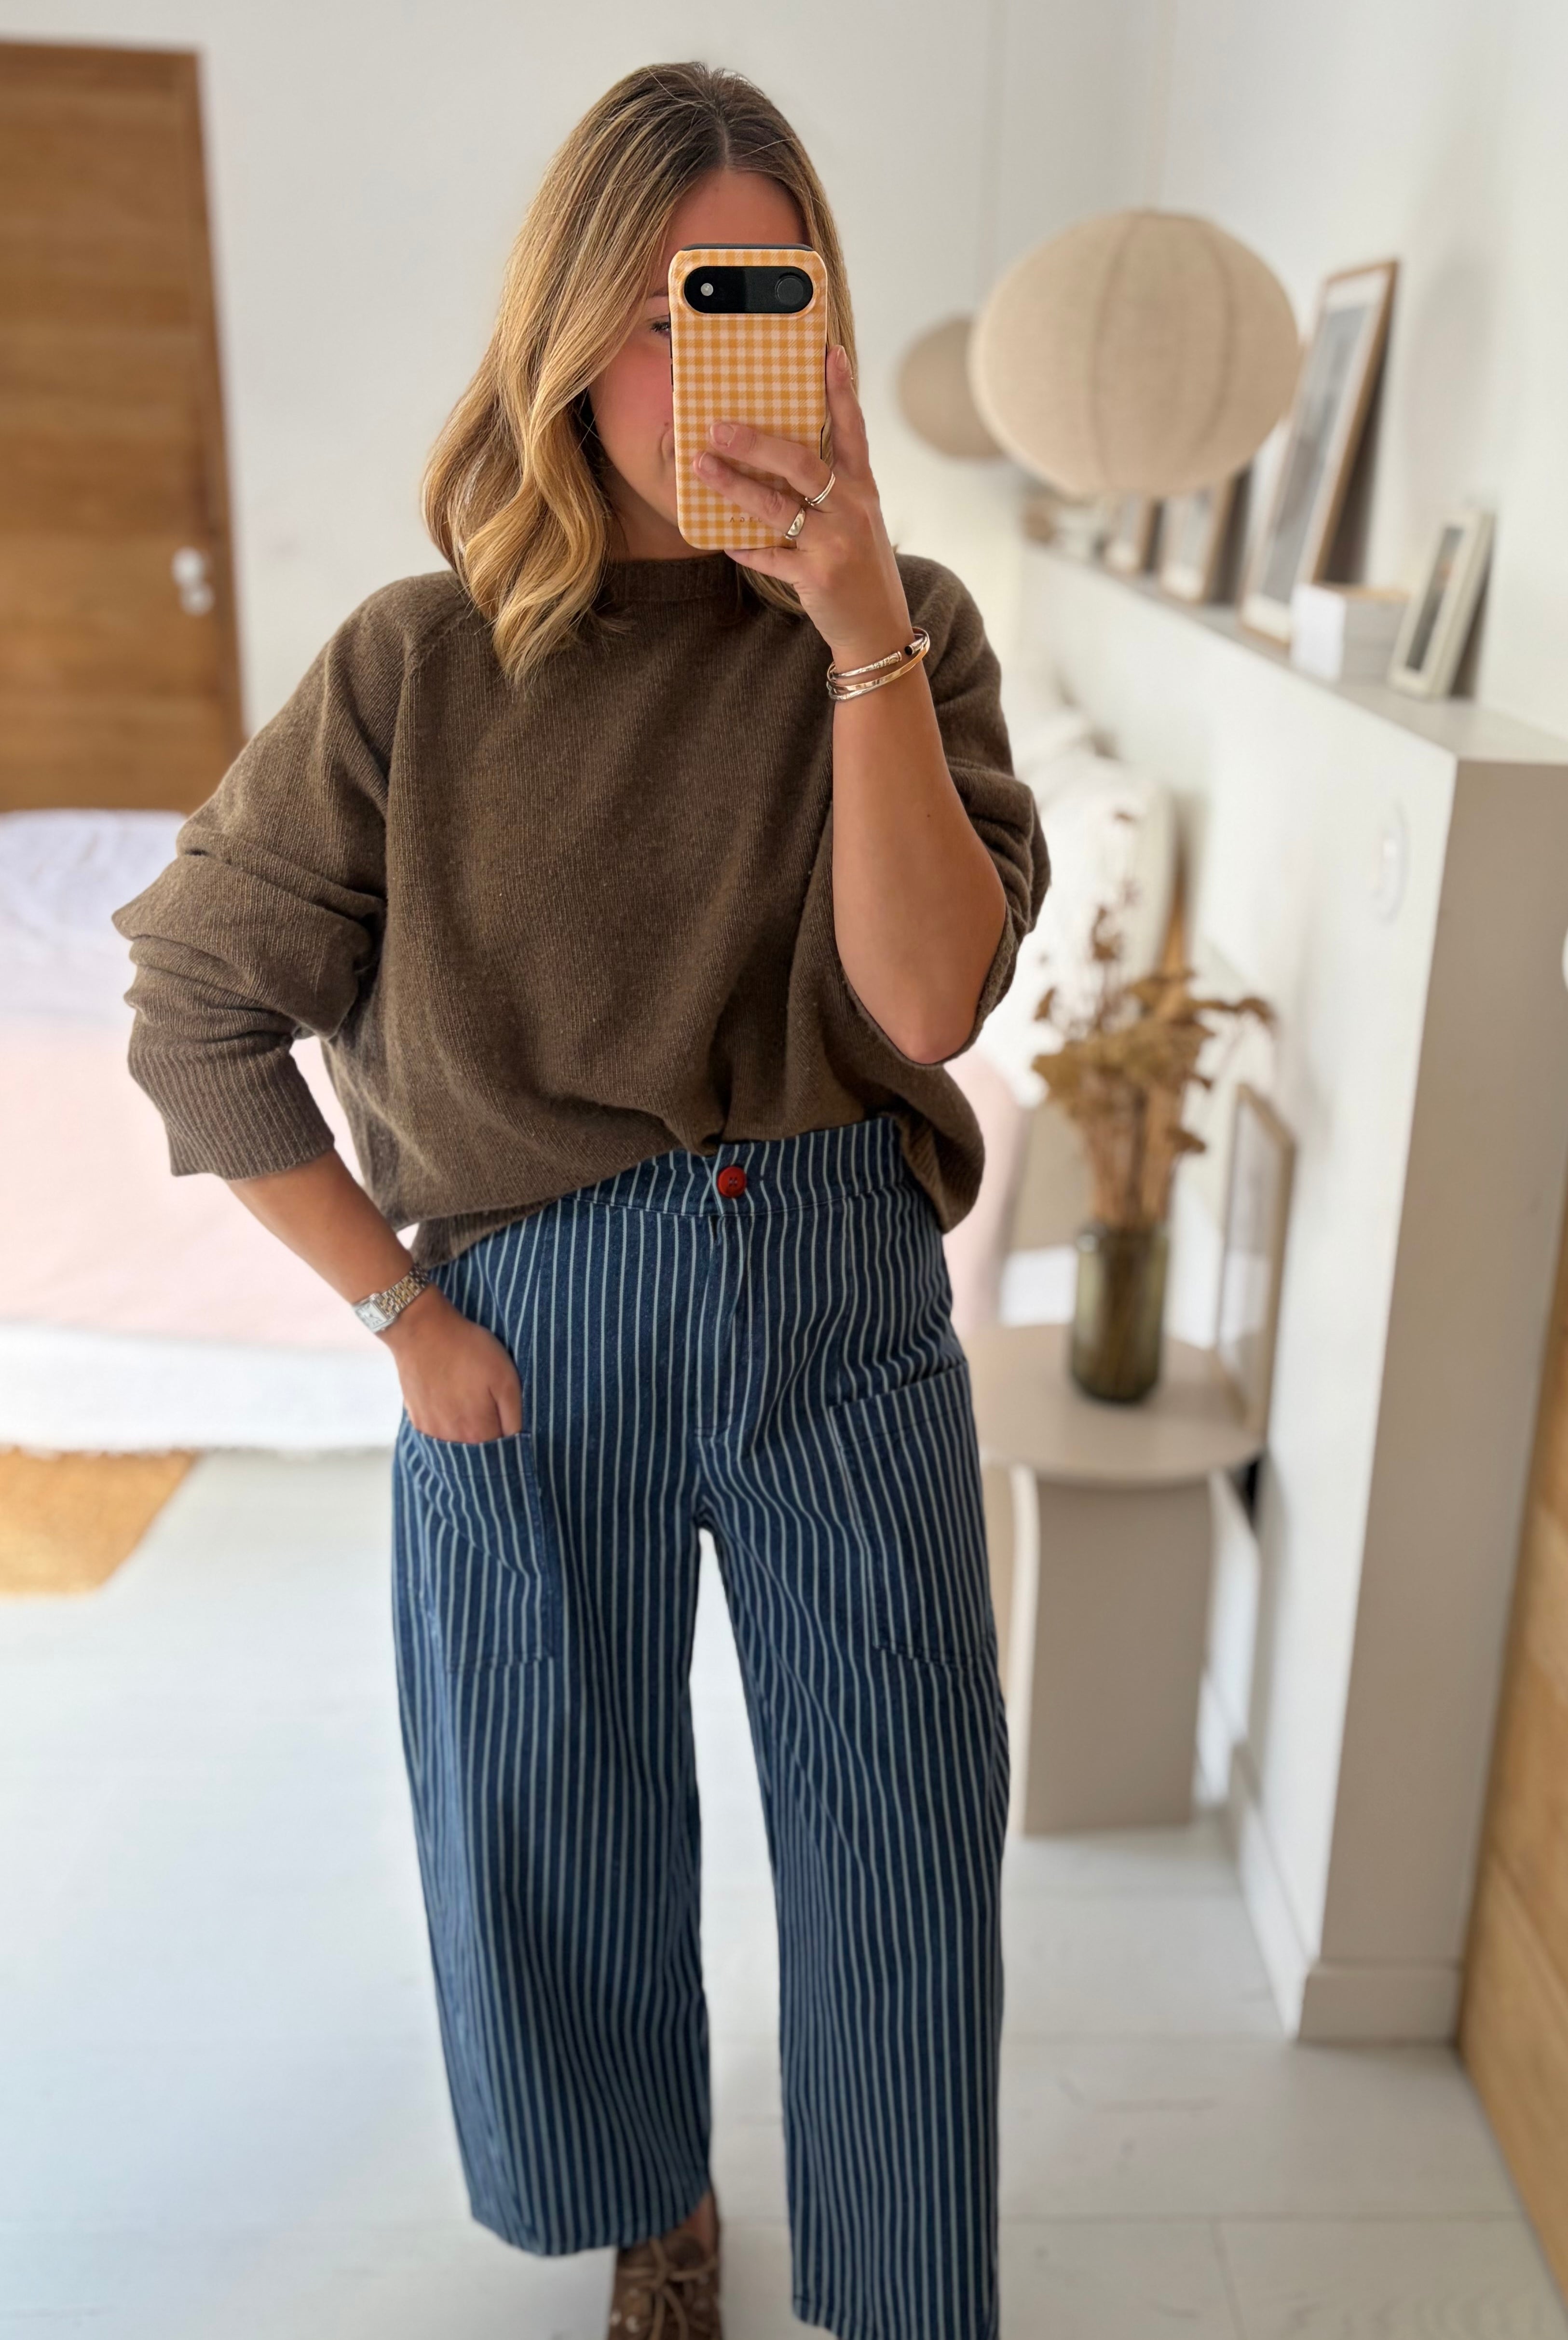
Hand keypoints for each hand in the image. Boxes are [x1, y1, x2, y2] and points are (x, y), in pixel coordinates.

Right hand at [383, 1285, 523, 1442]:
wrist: (422, 1330)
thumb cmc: (468, 1349)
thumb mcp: (506, 1378)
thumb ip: (514, 1416)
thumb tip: (518, 1441)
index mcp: (478, 1432)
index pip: (503, 1454)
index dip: (513, 1443)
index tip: (515, 1427)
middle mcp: (452, 1439)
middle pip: (479, 1452)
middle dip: (490, 1441)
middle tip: (494, 1414)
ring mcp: (431, 1431)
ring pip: (458, 1445)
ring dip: (468, 1435)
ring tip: (472, 1408)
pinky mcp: (417, 1419)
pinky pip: (438, 1435)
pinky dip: (449, 1427)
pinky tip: (453, 1407)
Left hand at [695, 345, 913, 670]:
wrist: (878, 629)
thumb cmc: (859, 568)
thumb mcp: (857, 521)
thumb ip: (828, 490)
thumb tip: (775, 459)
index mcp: (862, 490)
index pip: (853, 431)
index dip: (841, 391)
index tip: (828, 353)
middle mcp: (851, 510)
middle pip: (801, 463)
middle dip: (756, 443)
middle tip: (718, 426)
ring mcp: (834, 543)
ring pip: (777, 507)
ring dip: (734, 486)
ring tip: (701, 467)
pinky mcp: (817, 576)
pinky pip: (769, 556)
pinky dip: (744, 548)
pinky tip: (722, 541)